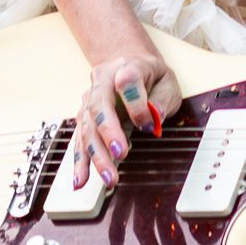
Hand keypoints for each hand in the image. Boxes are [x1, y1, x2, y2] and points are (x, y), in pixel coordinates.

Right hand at [70, 47, 181, 189]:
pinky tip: (81, 180)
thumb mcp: (167, 82)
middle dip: (109, 133)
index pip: (127, 82)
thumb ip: (162, 99)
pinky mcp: (84, 117)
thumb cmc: (150, 76)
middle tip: (121, 154)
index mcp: (126, 67)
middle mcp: (102, 82)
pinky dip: (80, 162)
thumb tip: (154, 115)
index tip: (149, 126)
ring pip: (87, 127)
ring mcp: (89, 99)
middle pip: (100, 107)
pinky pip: (79, 140)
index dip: (137, 105)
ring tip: (108, 177)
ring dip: (96, 155)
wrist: (127, 64)